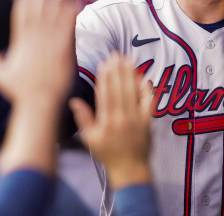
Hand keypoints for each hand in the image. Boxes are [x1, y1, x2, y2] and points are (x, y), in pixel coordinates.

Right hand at [0, 0, 77, 105]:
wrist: (39, 102)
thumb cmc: (20, 92)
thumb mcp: (0, 75)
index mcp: (20, 42)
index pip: (20, 15)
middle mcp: (34, 39)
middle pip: (37, 9)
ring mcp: (49, 43)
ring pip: (53, 13)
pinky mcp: (64, 48)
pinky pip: (68, 26)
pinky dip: (71, 12)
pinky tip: (76, 1)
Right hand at [69, 54, 152, 188]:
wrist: (130, 169)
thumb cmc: (107, 153)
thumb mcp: (90, 139)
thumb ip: (83, 118)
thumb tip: (74, 100)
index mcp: (107, 120)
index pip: (105, 93)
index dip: (104, 77)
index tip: (104, 63)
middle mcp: (122, 116)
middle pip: (120, 88)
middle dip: (117, 70)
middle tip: (115, 54)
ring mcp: (137, 117)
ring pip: (133, 91)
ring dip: (130, 74)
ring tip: (127, 59)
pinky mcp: (148, 120)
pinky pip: (149, 101)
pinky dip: (147, 88)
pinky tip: (143, 76)